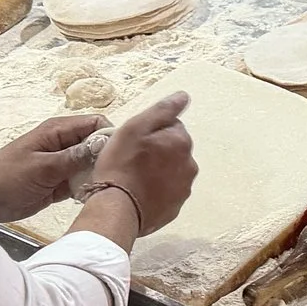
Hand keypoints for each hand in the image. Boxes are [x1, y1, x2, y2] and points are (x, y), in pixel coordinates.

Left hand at [0, 114, 115, 223]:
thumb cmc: (8, 176)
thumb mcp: (42, 167)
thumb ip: (73, 157)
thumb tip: (103, 146)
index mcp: (58, 131)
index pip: (96, 124)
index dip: (110, 136)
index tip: (117, 155)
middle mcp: (65, 144)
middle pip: (97, 145)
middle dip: (106, 158)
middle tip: (110, 176)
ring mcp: (64, 163)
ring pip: (92, 164)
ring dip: (97, 175)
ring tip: (101, 188)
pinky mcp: (61, 182)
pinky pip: (82, 180)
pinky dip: (87, 187)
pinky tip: (90, 196)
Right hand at [84, 93, 197, 234]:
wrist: (117, 208)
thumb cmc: (121, 164)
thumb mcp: (135, 127)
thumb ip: (163, 110)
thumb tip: (184, 96)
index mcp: (181, 142)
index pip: (171, 126)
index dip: (151, 132)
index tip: (134, 141)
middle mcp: (190, 165)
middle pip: (174, 150)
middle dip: (158, 151)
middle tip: (132, 159)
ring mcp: (183, 189)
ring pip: (172, 172)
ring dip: (159, 171)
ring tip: (134, 178)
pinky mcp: (174, 209)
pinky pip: (167, 193)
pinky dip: (157, 191)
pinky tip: (139, 193)